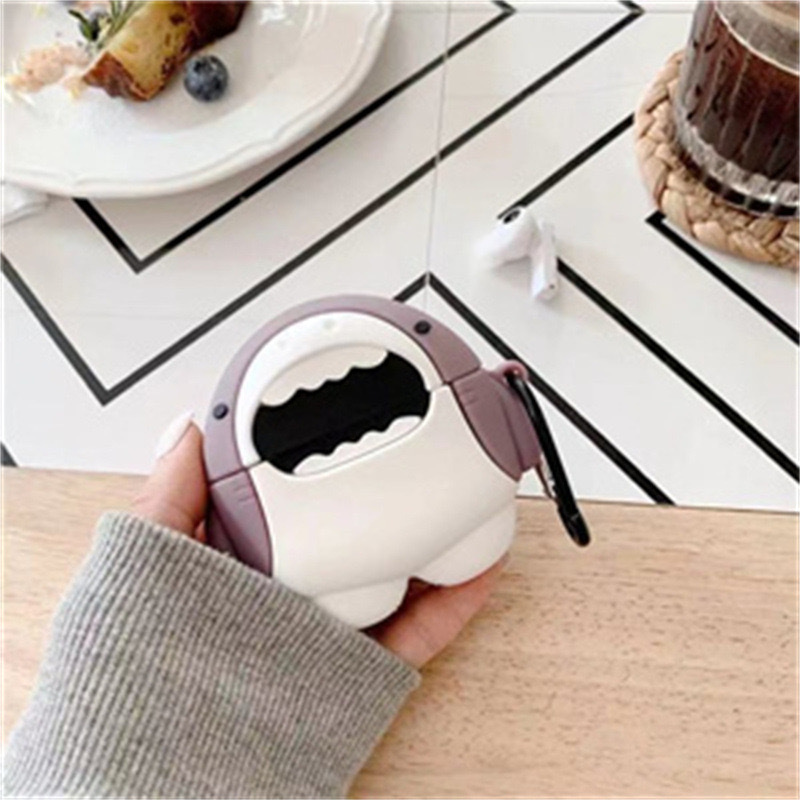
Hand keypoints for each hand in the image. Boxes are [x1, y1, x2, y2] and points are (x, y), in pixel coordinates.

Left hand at [132, 414, 505, 667]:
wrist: (171, 764)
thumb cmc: (142, 666)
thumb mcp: (144, 564)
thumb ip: (171, 497)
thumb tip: (192, 429)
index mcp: (247, 560)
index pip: (297, 501)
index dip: (328, 464)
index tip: (357, 431)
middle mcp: (295, 593)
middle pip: (360, 535)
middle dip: (395, 501)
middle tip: (428, 459)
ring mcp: (332, 632)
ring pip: (398, 578)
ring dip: (438, 542)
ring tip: (468, 499)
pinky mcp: (361, 672)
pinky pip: (417, 633)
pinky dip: (454, 604)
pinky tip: (479, 569)